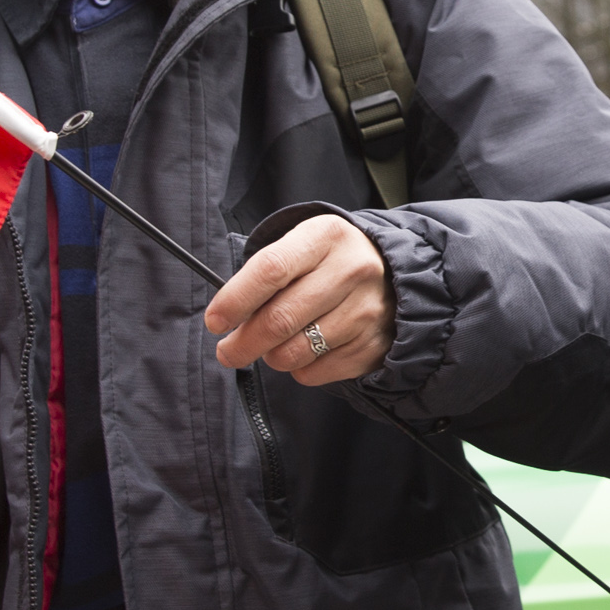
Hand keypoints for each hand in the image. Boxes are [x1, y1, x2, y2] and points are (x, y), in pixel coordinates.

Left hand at [207, 212, 390, 385]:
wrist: (394, 274)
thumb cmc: (330, 262)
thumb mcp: (303, 247)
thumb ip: (266, 276)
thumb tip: (228, 319)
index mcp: (325, 236)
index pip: (270, 270)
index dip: (235, 300)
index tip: (215, 321)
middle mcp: (351, 270)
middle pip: (280, 319)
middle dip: (243, 343)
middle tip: (228, 352)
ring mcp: (366, 310)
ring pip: (295, 352)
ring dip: (272, 356)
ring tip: (273, 346)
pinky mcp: (373, 345)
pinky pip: (315, 372)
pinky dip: (299, 368)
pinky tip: (307, 350)